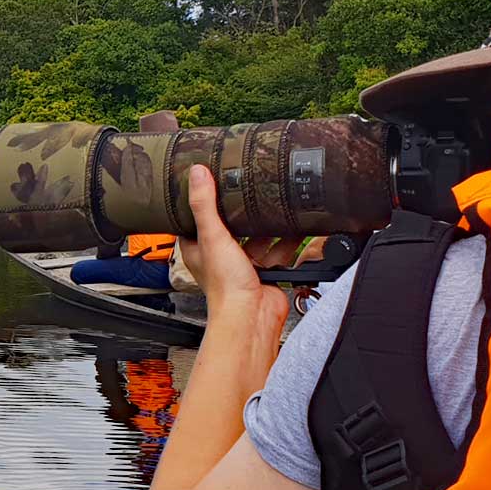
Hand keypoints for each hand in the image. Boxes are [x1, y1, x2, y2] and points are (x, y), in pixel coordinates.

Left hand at [177, 165, 290, 324]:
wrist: (252, 315)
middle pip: (232, 225)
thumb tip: (197, 174)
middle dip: (242, 210)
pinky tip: (295, 225)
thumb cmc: (224, 287)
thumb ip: (204, 204)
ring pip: (258, 236)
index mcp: (199, 248)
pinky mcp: (266, 270)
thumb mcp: (211, 236)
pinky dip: (288, 239)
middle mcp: (220, 255)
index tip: (209, 181)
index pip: (196, 218)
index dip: (202, 201)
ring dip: (268, 224)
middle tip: (250, 186)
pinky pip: (279, 249)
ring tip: (276, 201)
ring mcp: (244, 263)